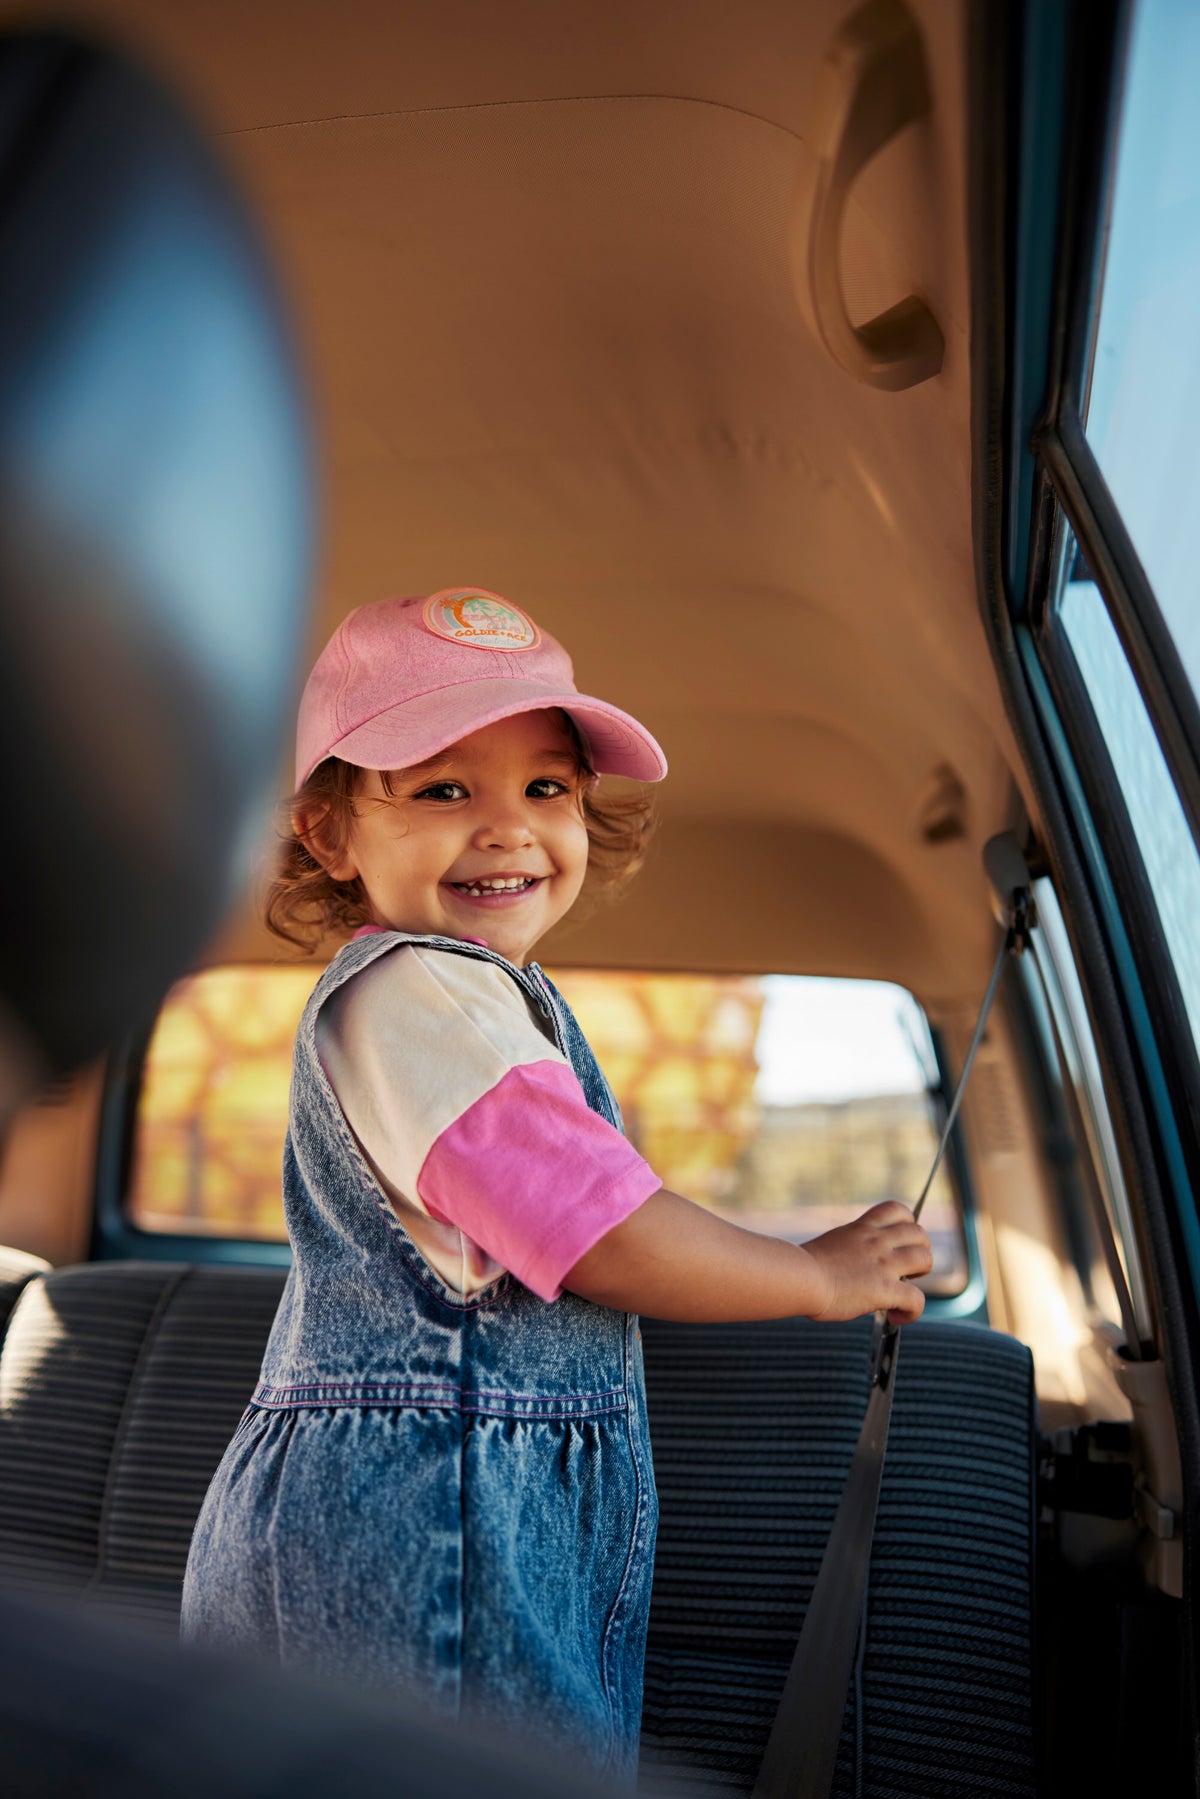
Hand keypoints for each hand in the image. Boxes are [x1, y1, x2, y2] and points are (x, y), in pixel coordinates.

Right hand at [803, 1202, 933, 1324]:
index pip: (896, 1209)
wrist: (797, 1277)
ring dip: (921, 1275)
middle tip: (905, 1269)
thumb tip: (845, 1266)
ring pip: (925, 1259)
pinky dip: (912, 1310)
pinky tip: (895, 1316)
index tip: (899, 1240)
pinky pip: (917, 1299)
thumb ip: (846, 1249)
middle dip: (919, 1250)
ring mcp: (883, 1264)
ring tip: (905, 1289)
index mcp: (861, 1229)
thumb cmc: (800, 1267)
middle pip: (919, 1232)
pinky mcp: (885, 1289)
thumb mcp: (829, 1245)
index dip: (907, 1223)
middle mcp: (876, 1242)